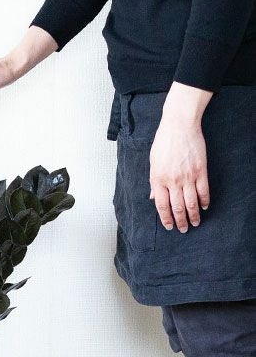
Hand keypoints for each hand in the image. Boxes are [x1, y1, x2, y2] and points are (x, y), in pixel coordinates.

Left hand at [149, 83, 212, 232]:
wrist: (179, 126)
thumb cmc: (163, 143)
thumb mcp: (152, 163)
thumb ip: (154, 182)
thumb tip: (153, 198)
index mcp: (158, 180)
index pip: (161, 206)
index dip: (166, 218)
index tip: (169, 226)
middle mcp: (172, 181)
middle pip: (177, 207)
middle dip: (180, 221)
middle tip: (182, 229)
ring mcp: (187, 176)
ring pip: (191, 202)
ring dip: (193, 216)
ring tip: (194, 223)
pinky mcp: (200, 170)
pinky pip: (203, 190)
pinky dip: (204, 201)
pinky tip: (204, 207)